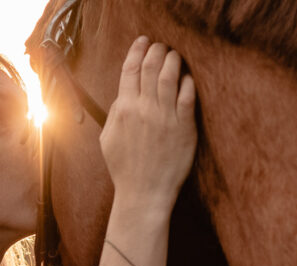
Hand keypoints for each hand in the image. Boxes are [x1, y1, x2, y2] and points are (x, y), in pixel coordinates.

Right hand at [99, 36, 196, 210]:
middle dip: (156, 50)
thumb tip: (123, 96)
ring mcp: (165, 117)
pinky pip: (188, 96)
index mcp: (123, 110)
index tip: (143, 42)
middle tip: (160, 47)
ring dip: (172, 60)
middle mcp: (144, 110)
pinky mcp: (184, 127)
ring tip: (174, 56)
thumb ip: (114, 114)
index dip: (137, 50)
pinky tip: (187, 78)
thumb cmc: (124, 169)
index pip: (130, 69)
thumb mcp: (107, 140)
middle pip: (151, 66)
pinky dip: (187, 82)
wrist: (144, 193)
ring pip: (170, 76)